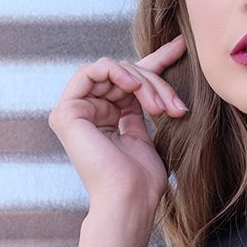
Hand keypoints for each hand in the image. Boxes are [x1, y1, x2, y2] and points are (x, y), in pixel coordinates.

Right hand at [47, 35, 187, 209]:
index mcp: (106, 119)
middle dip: (154, 82)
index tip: (180, 47)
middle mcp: (87, 112)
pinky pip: (93, 70)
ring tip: (159, 106)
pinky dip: (118, 72)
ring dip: (141, 81)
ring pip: (112, 69)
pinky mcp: (66, 111)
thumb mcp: (146, 135)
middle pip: (124, 74)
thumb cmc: (142, 180)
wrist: (130, 199)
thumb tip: (154, 86)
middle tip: (176, 106)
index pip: (128, 81)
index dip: (155, 61)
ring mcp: (73, 111)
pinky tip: (135, 86)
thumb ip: (141, 107)